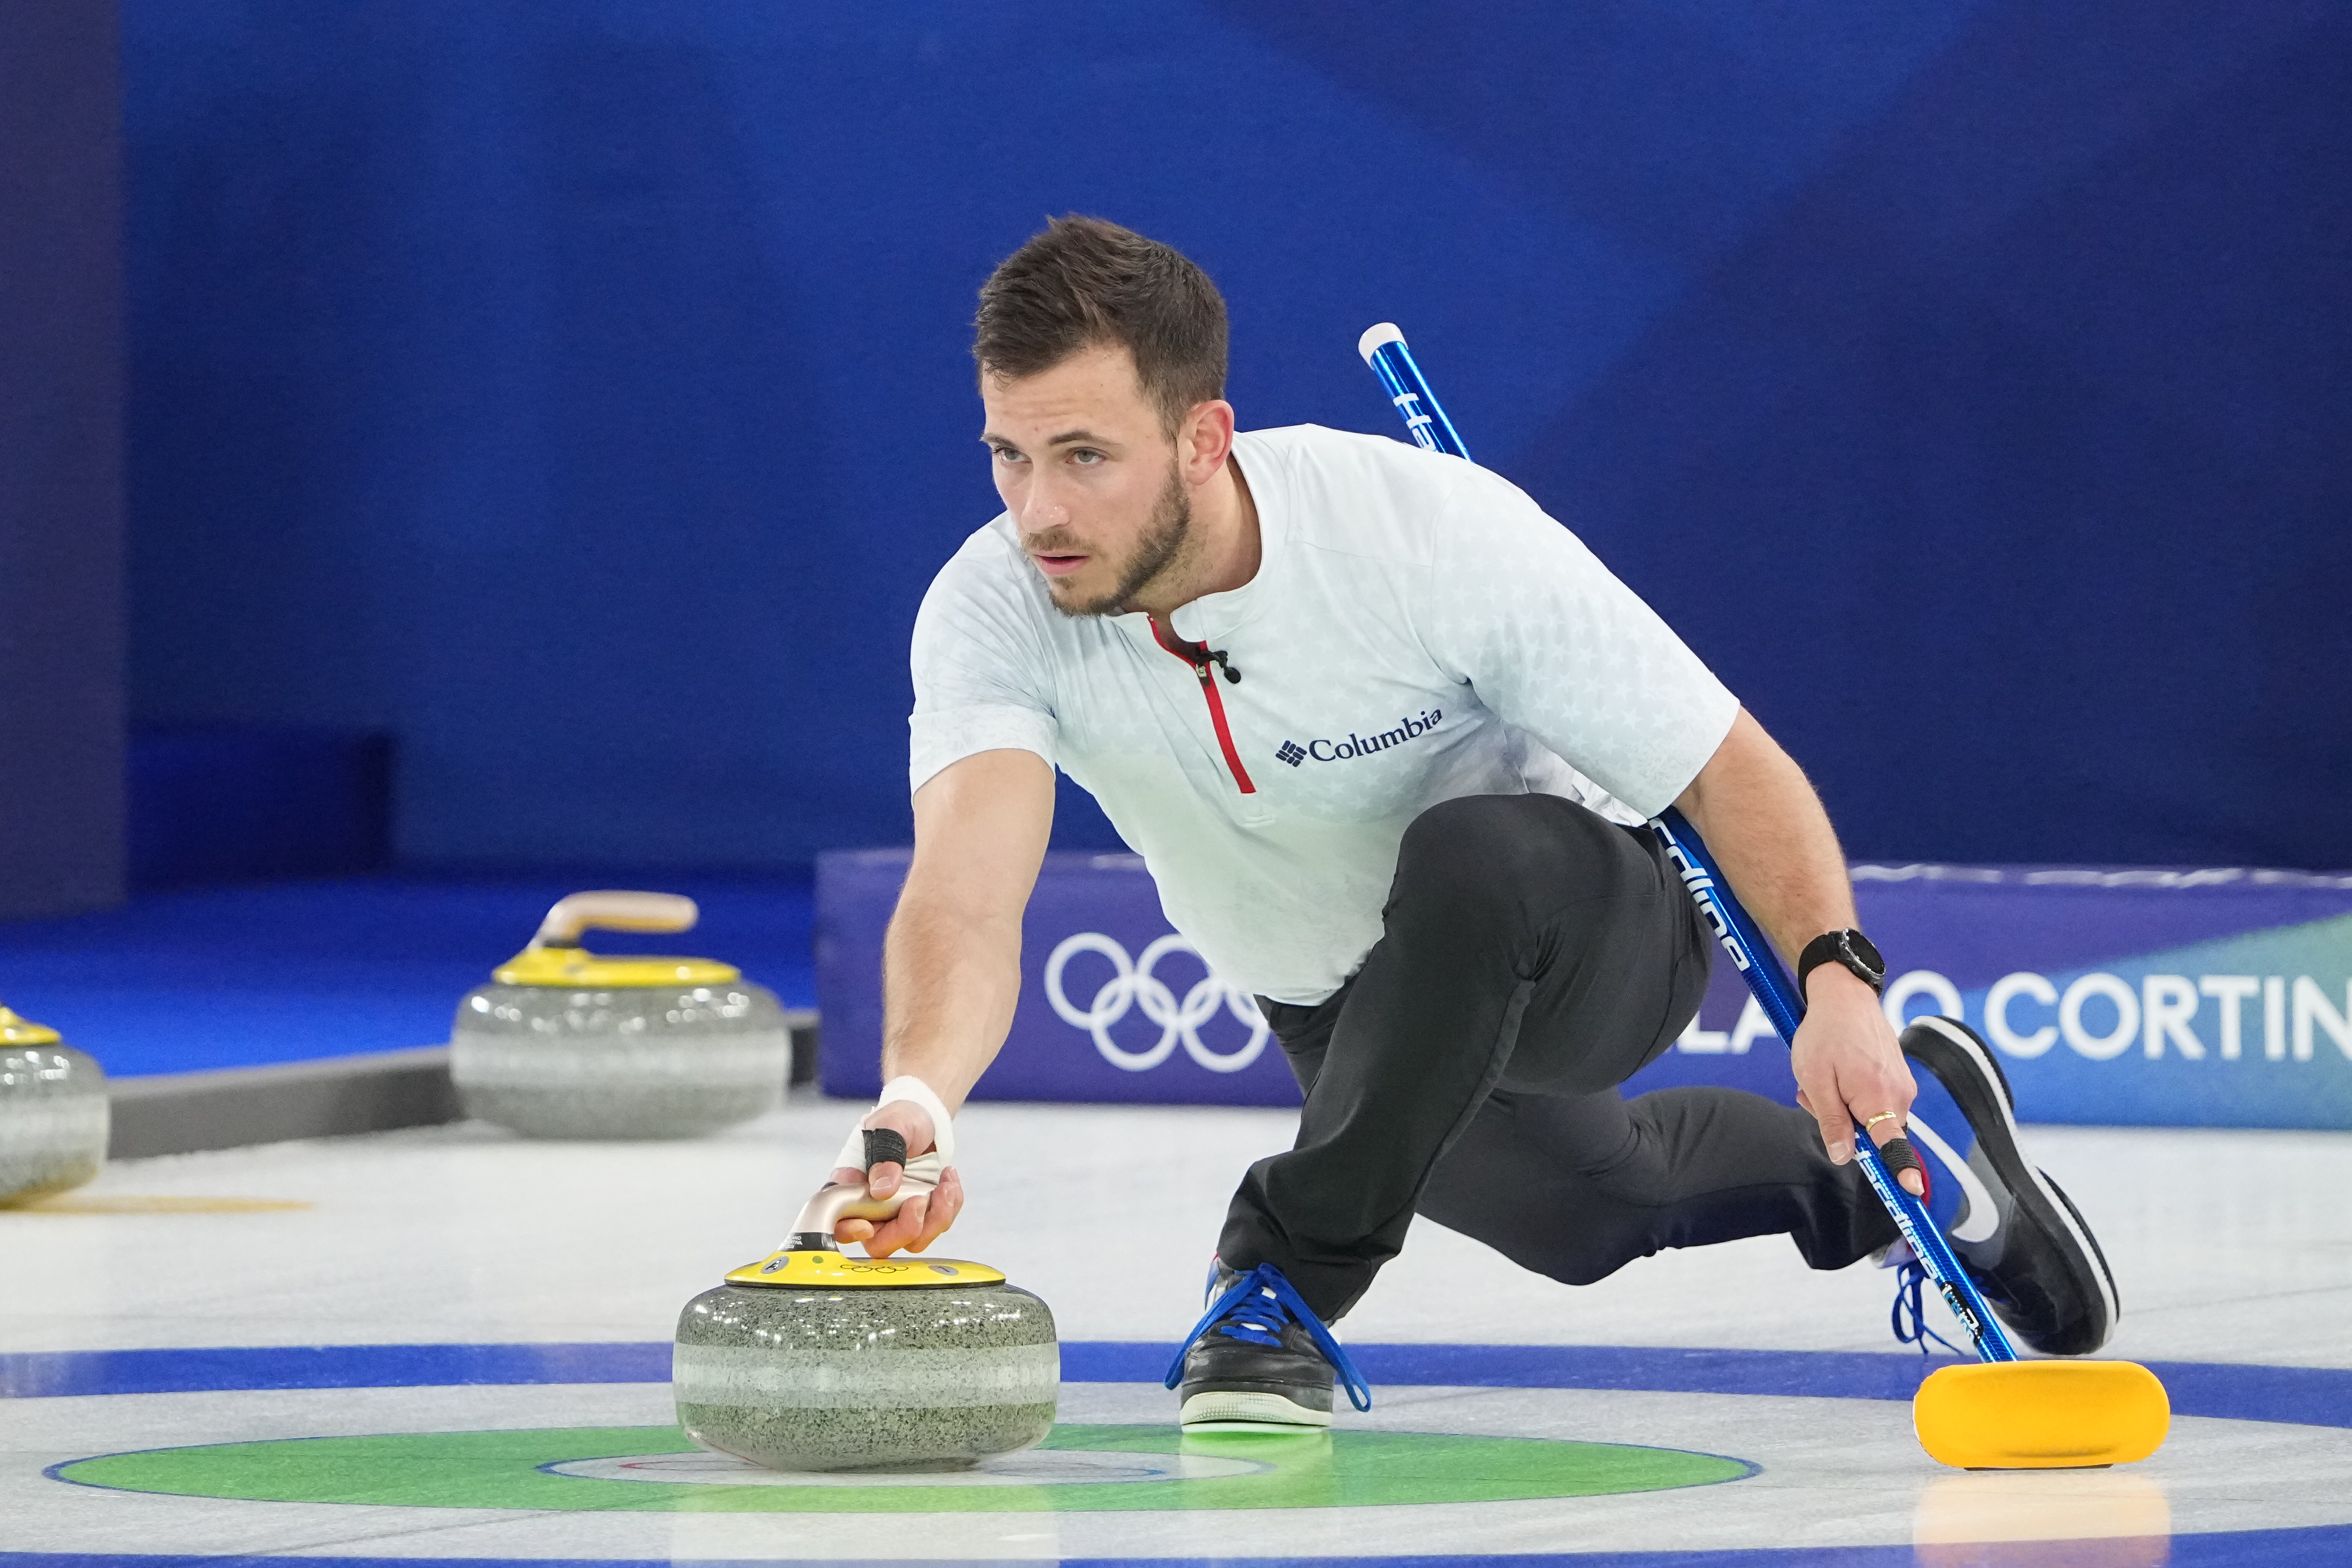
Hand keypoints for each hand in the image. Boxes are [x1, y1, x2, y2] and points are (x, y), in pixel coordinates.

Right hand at [828, 1099, 965, 1255]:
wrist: (926, 1118)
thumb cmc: (901, 1118)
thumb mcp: (892, 1126)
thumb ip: (886, 1154)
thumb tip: (882, 1190)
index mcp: (852, 1186)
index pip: (839, 1221)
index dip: (848, 1232)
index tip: (867, 1226)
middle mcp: (871, 1207)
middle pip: (880, 1242)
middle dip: (906, 1228)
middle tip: (921, 1199)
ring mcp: (897, 1214)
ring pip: (913, 1240)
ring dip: (936, 1218)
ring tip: (946, 1185)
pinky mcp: (922, 1214)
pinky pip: (936, 1226)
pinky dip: (949, 1208)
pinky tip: (949, 1181)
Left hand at [1789, 966, 1922, 1195]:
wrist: (1845, 995)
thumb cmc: (1826, 1034)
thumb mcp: (1816, 1081)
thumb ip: (1832, 1122)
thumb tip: (1844, 1157)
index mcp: (1879, 1099)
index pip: (1894, 1147)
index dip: (1901, 1173)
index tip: (1912, 1192)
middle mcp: (1900, 1095)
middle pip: (1872, 1135)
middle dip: (1842, 1124)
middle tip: (1817, 1094)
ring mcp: (1902, 1085)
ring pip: (1869, 1117)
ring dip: (1843, 1106)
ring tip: (1825, 1076)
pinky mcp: (1897, 1077)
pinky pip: (1874, 1100)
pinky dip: (1852, 1093)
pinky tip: (1837, 1070)